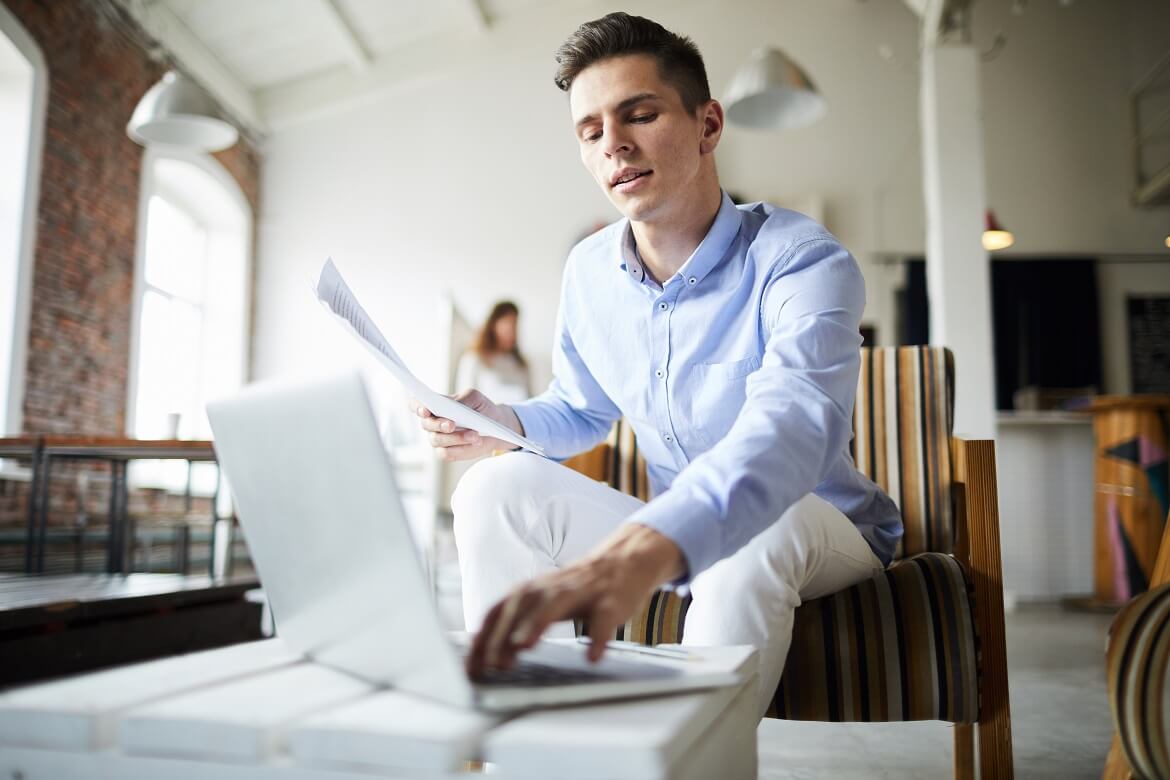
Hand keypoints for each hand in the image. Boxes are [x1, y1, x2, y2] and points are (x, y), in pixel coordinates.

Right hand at [410, 388, 523, 460]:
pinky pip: (446, 453)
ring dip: (456, 438)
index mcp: (435, 405)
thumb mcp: (475, 398)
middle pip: (426, 424)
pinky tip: (474, 443)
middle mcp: (432, 422)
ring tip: (474, 435)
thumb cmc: (481, 409)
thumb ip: (463, 399)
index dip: (417, 407)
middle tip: (452, 425)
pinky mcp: (447, 452)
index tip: (425, 411)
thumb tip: (453, 404)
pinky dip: (461, 449)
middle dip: (438, 424)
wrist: (496, 426)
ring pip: (437, 440)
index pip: (416, 405)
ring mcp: (438, 439)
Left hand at [466, 524, 684, 676]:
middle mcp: (552, 587)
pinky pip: (603, 620)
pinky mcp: (610, 601)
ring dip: (536, 624)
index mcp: (532, 589)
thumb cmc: (579, 589)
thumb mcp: (543, 600)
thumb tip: (483, 652)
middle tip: (492, 664)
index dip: (483, 638)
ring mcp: (582, 592)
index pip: (499, 611)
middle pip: (520, 607)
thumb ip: (517, 620)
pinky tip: (592, 657)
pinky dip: (597, 638)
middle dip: (503, 634)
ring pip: (555, 604)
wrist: (625, 560)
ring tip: (523, 647)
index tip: (471, 666)